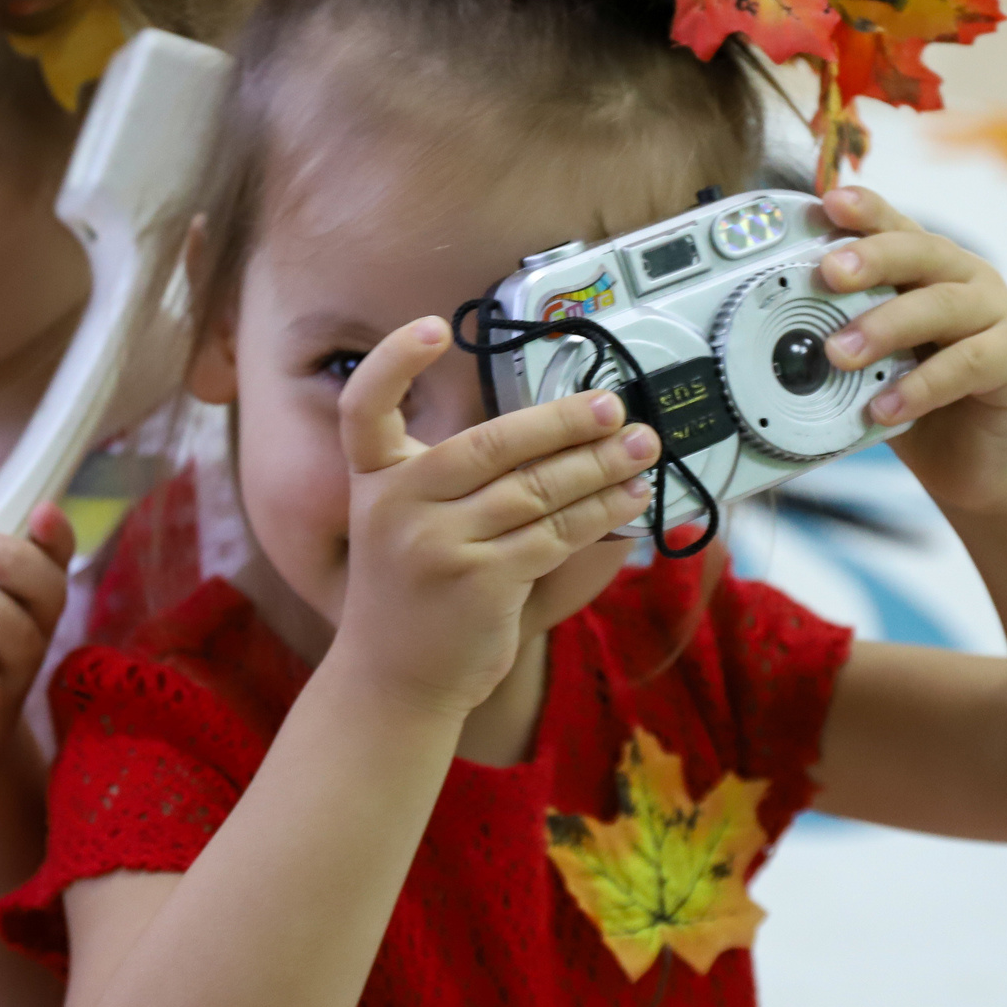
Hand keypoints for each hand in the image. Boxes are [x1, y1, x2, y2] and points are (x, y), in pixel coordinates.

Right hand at [332, 317, 661, 715]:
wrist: (394, 680)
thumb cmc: (414, 592)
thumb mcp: (407, 523)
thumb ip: (455, 478)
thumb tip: (555, 430)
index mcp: (374, 479)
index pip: (364, 406)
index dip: (393, 360)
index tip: (433, 326)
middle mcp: (396, 505)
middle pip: (489, 442)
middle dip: (561, 421)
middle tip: (613, 405)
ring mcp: (435, 544)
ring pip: (535, 489)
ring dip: (599, 465)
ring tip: (642, 447)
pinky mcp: (480, 581)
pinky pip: (555, 533)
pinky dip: (600, 513)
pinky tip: (629, 498)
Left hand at [819, 185, 1006, 514]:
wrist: (974, 464)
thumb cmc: (916, 404)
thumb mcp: (869, 366)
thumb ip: (840, 337)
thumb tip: (778, 330)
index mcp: (927, 269)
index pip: (894, 227)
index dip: (866, 210)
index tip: (830, 202)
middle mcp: (966, 280)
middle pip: (921, 252)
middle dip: (872, 258)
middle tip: (829, 273)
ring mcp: (998, 314)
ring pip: (943, 305)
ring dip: (886, 326)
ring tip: (839, 354)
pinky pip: (968, 363)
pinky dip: (921, 385)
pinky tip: (883, 406)